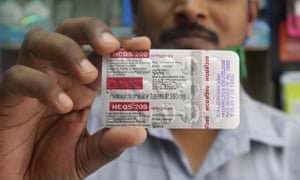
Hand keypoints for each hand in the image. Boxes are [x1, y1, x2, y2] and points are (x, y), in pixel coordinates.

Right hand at [0, 18, 149, 178]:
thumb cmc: (54, 165)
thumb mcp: (88, 155)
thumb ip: (110, 143)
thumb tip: (140, 132)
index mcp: (82, 85)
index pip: (101, 53)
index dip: (120, 43)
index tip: (142, 44)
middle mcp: (58, 76)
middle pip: (70, 32)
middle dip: (92, 31)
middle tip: (111, 46)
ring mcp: (33, 82)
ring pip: (40, 41)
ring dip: (68, 50)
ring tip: (89, 76)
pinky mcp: (10, 96)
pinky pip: (20, 77)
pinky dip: (43, 86)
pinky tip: (63, 106)